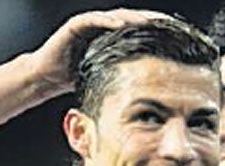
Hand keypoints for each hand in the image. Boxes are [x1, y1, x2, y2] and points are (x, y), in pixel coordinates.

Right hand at [28, 9, 172, 94]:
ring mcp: (90, 23)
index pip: (140, 31)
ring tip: (151, 22)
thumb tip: (149, 91)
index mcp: (112, 38)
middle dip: (153, 21)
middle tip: (172, 25)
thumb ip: (122, 75)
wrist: (45, 77)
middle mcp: (104, 26)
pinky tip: (122, 24)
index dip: (158, 32)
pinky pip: (95, 19)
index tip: (179, 37)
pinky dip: (109, 21)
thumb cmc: (72, 79)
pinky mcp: (76, 24)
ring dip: (135, 18)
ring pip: (117, 16)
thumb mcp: (104, 77)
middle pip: (134, 19)